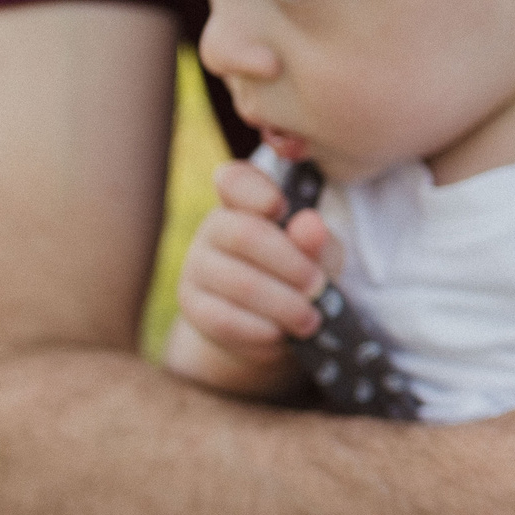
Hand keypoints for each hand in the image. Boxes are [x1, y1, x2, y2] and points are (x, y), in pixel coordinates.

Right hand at [167, 161, 338, 393]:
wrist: (272, 326)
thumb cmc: (299, 275)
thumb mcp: (320, 254)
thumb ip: (317, 240)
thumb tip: (310, 225)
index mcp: (247, 203)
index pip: (235, 180)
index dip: (256, 190)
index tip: (280, 207)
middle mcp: (215, 229)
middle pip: (246, 235)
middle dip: (291, 264)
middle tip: (319, 286)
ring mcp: (198, 268)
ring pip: (240, 282)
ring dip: (284, 304)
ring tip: (311, 319)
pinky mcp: (193, 308)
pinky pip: (225, 319)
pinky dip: (261, 329)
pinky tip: (280, 334)